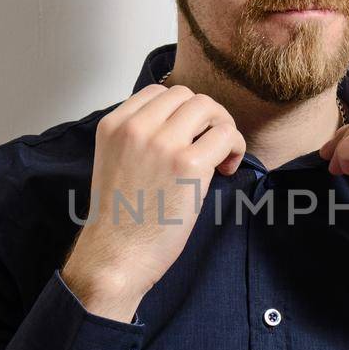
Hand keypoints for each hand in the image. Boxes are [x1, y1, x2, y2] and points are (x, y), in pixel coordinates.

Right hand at [62, 84, 245, 320]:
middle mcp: (136, 128)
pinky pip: (226, 135)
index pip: (158, 92)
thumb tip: (182, 129)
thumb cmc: (119, 221)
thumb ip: (139, 139)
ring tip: (221, 157)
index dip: (180, 112)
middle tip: (210, 146)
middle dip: (204, 117)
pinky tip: (226, 169)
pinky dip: (234, 147)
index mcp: (114, 126)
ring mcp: (163, 143)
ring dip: (222, 127)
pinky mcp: (188, 164)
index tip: (187, 136)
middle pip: (185, 95)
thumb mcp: (115, 163)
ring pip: (207, 107)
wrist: (114, 256)